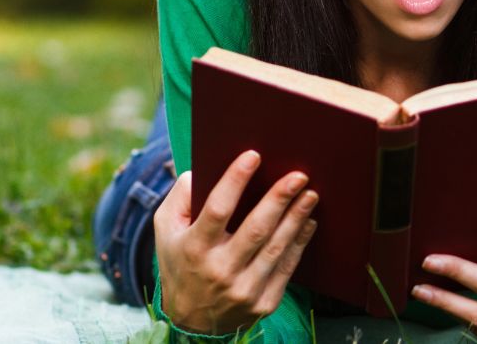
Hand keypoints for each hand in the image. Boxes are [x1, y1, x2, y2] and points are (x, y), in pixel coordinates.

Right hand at [153, 150, 319, 333]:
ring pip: (276, 249)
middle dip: (279, 199)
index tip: (253, 156)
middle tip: (299, 175)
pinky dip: (300, 244)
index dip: (235, 181)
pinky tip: (309, 222)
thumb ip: (180, 197)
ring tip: (310, 194)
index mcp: (194, 248)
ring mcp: (243, 290)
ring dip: (296, 219)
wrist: (192, 321)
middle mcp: (219, 270)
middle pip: (255, 229)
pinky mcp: (263, 303)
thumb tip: (200, 171)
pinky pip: (286, 269)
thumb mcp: (166, 231)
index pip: (217, 209)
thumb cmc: (181, 262)